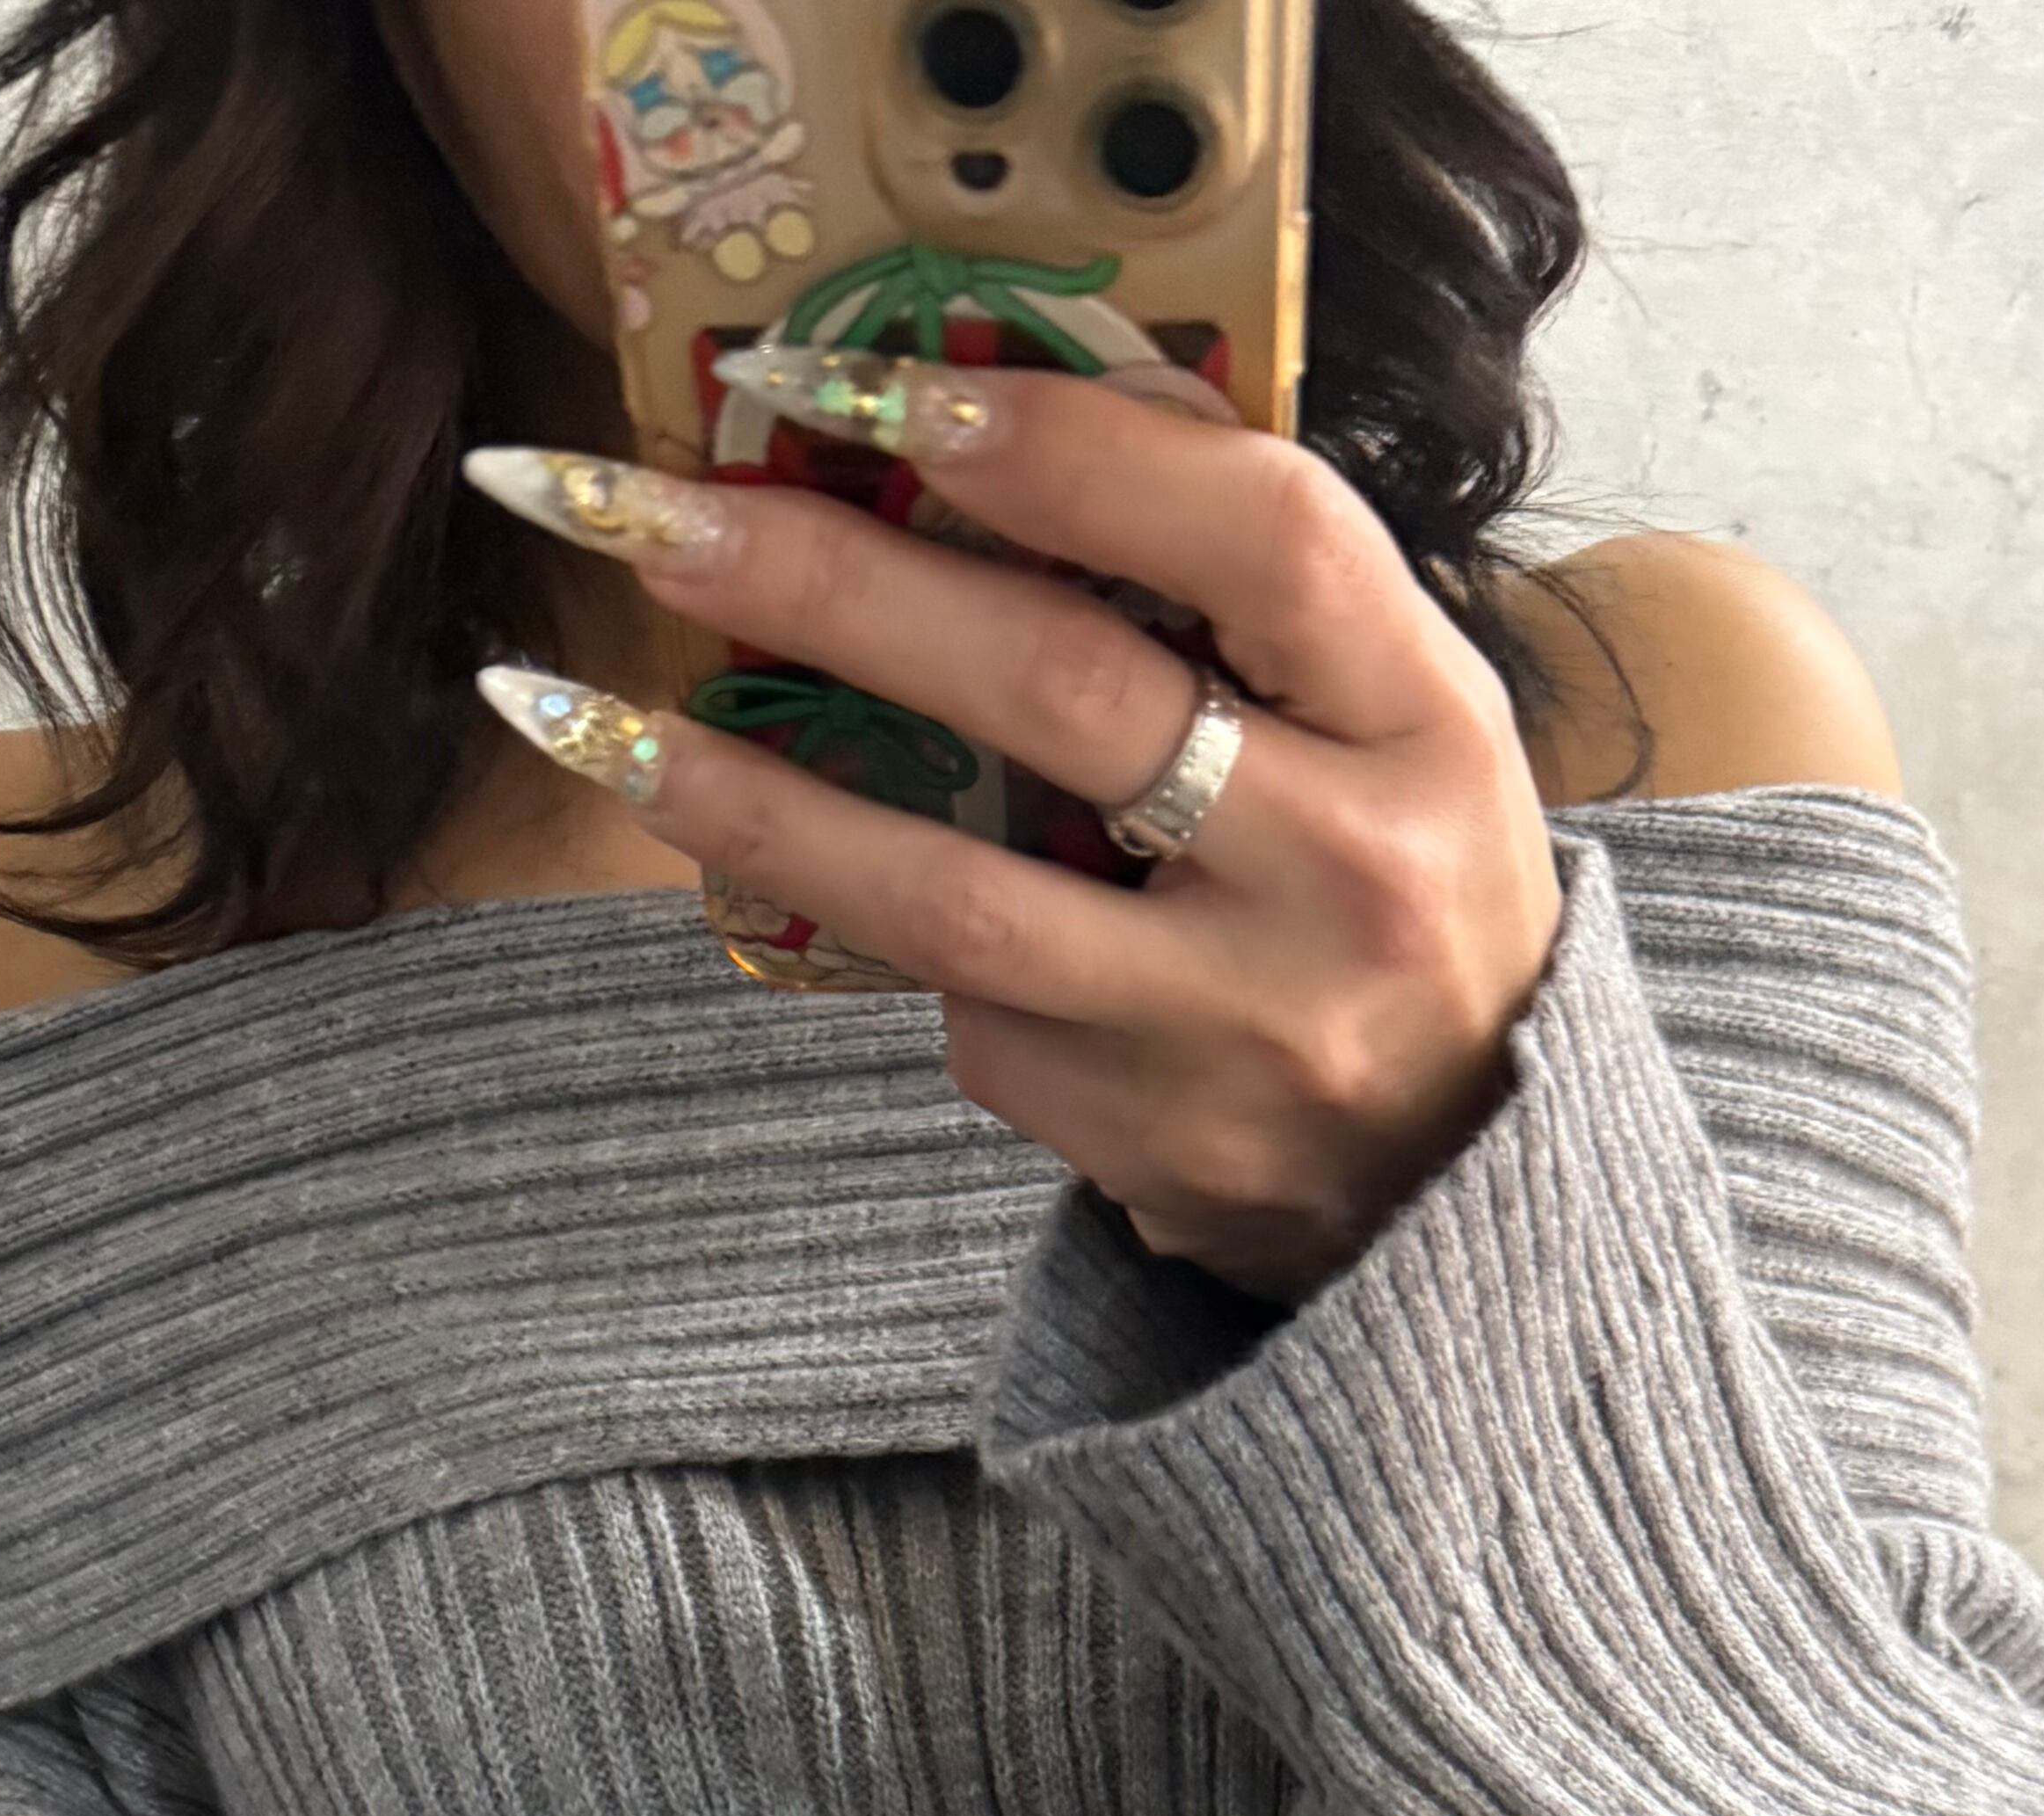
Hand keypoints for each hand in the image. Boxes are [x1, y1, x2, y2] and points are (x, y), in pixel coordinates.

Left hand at [465, 362, 1567, 1304]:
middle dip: (829, 583)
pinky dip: (916, 949)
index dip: (1067, 449)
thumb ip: (1241, 600)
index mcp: (1429, 725)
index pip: (1255, 535)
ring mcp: (1238, 1032)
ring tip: (578, 719)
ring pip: (951, 898)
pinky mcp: (1144, 1143)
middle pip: (1062, 693)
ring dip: (747, 800)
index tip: (880, 394)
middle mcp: (1346, 879)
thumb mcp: (1393, 727)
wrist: (1465, 1194)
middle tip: (642, 510)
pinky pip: (979, 1019)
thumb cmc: (1401, 901)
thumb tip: (992, 424)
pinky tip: (881, 912)